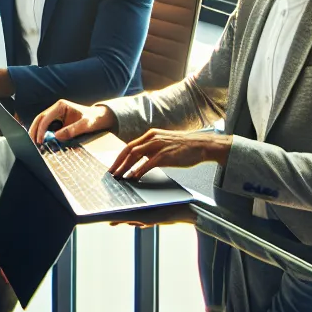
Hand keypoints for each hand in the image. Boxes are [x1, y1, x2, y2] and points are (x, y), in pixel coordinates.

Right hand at [27, 100, 114, 144]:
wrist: (101, 118)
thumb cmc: (94, 119)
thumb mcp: (86, 124)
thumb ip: (72, 130)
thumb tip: (56, 136)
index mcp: (61, 106)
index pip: (45, 117)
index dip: (41, 129)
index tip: (40, 141)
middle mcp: (56, 109)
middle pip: (40, 119)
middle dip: (34, 131)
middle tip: (32, 143)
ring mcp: (56, 115)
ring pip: (42, 123)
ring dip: (37, 133)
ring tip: (35, 144)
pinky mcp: (58, 122)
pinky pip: (48, 128)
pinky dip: (43, 135)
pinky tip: (42, 143)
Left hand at [108, 129, 230, 178]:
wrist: (201, 145)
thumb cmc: (184, 147)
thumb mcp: (164, 143)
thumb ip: (151, 148)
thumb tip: (139, 160)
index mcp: (151, 135)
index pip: (130, 145)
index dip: (119, 157)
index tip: (113, 166)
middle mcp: (152, 138)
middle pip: (129, 150)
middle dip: (118, 163)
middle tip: (111, 174)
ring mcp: (158, 146)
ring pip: (135, 155)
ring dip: (125, 167)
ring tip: (119, 177)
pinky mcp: (165, 155)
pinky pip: (148, 163)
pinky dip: (139, 170)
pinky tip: (133, 177)